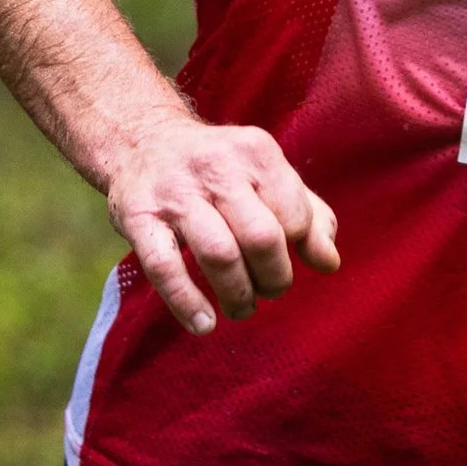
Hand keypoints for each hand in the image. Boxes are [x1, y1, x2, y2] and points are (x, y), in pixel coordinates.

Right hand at [106, 115, 341, 336]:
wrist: (142, 141)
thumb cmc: (219, 169)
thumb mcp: (267, 175)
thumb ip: (308, 214)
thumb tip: (329, 262)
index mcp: (256, 152)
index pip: (295, 216)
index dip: (298, 248)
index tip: (287, 259)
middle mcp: (216, 166)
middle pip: (262, 237)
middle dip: (274, 278)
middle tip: (269, 290)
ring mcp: (174, 191)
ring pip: (219, 254)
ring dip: (238, 295)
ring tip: (241, 308)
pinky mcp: (137, 217)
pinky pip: (164, 267)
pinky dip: (186, 303)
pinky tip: (204, 324)